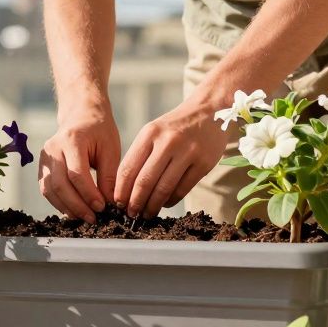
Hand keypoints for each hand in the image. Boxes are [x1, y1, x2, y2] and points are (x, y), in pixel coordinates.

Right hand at [39, 104, 120, 222]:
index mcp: (72, 139)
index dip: (89, 194)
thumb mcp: (110, 149)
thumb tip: (110, 203)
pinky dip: (58, 202)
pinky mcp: (41, 166)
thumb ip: (109, 176)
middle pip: (60, 184)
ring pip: (49, 189)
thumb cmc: (99, 131)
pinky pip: (46, 189)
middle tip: (93, 218)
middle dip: (77, 205)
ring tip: (84, 217)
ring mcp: (44, 157)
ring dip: (66, 207)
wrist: (81, 115)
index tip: (102, 207)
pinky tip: (72, 210)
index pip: (77, 174)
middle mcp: (53, 148)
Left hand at [115, 101, 229, 217]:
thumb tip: (125, 188)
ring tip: (147, 214)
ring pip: (164, 188)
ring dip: (152, 206)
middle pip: (145, 181)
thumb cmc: (175, 127)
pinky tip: (165, 203)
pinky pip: (182, 189)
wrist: (209, 111)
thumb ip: (140, 155)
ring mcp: (188, 152)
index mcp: (150, 133)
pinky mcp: (203, 163)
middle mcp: (168, 142)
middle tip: (131, 214)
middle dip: (135, 202)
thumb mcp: (154, 131)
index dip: (121, 190)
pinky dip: (171, 201)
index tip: (118, 203)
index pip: (128, 168)